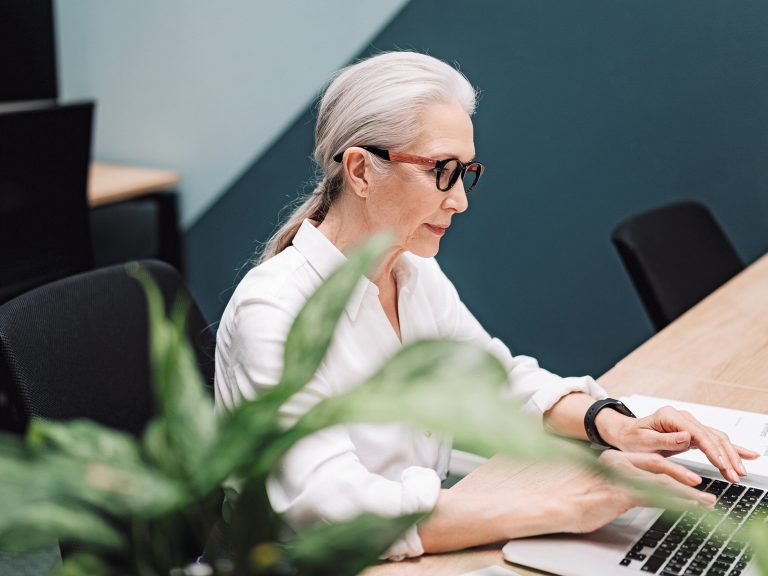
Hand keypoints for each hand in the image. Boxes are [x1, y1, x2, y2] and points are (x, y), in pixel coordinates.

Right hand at [564, 450, 714, 533]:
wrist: (555, 504)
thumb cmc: (572, 498)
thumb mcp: (598, 487)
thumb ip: (615, 484)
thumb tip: (629, 492)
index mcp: (612, 459)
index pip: (648, 460)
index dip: (671, 468)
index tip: (686, 477)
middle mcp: (617, 463)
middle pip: (659, 465)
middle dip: (684, 476)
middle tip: (702, 487)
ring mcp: (620, 477)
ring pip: (662, 481)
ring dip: (688, 492)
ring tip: (705, 502)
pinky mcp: (620, 492)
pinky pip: (655, 495)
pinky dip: (676, 501)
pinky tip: (688, 507)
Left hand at [598, 405, 759, 482]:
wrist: (625, 434)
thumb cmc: (631, 438)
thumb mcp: (643, 441)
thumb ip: (664, 440)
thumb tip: (686, 437)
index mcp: (670, 417)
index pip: (698, 434)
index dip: (712, 450)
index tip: (722, 465)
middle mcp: (682, 418)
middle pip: (711, 435)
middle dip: (726, 456)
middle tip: (736, 474)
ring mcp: (688, 424)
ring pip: (716, 438)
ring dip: (730, 455)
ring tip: (741, 471)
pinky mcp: (692, 433)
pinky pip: (713, 441)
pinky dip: (730, 448)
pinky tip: (746, 454)